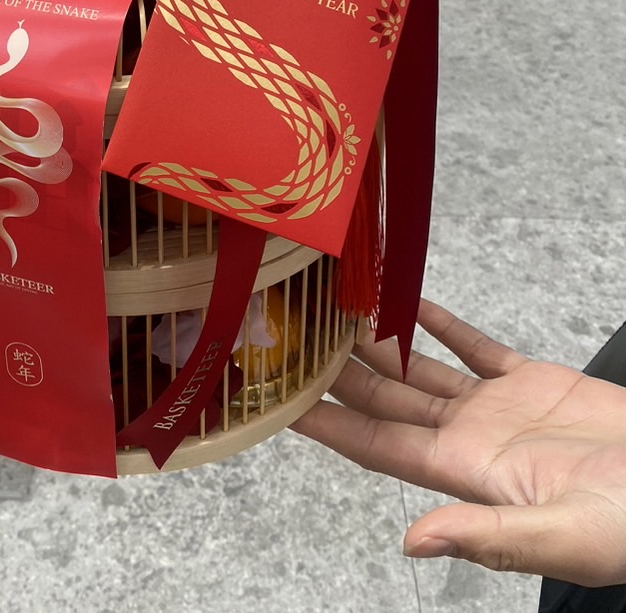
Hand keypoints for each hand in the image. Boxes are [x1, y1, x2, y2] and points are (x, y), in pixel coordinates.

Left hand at [292, 299, 625, 585]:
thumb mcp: (559, 538)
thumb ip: (487, 538)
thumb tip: (413, 543)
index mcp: (466, 474)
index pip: (375, 445)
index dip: (326, 423)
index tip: (280, 401)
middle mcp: (469, 438)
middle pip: (385, 400)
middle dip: (337, 371)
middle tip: (292, 332)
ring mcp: (498, 408)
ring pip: (419, 368)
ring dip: (377, 339)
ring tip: (335, 307)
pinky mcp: (532, 381)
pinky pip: (472, 345)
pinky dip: (437, 320)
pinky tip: (405, 297)